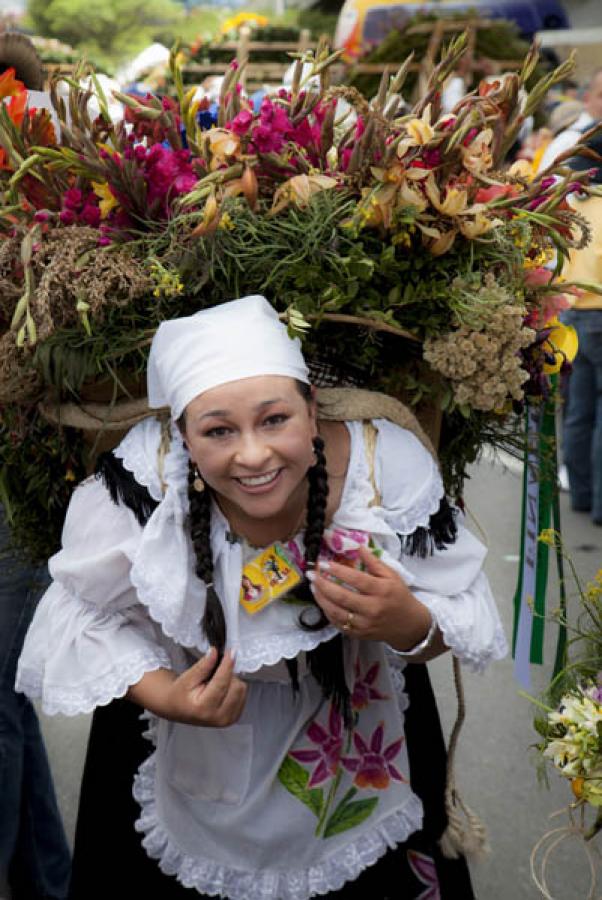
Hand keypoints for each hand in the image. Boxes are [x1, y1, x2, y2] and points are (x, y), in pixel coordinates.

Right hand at [163, 648, 247, 726]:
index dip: (227, 664)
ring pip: (242, 690)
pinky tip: (222, 691)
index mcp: (204, 708)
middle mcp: (218, 717)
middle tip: (214, 674)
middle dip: (228, 674)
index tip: (231, 652)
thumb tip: (215, 652)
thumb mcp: (187, 677)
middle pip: (237, 686)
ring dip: (232, 681)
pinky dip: (234, 688)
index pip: (222, 682)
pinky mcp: (234, 718)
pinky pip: (243, 695)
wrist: (178, 708)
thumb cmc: (180, 694)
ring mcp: (227, 720)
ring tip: (215, 684)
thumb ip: (203, 665)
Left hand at [308, 546, 432, 648]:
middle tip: (311, 575)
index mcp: (381, 591)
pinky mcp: (359, 634)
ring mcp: (365, 624)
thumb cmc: (400, 597)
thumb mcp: (392, 576)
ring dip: (321, 599)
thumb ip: (374, 562)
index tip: (324, 563)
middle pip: (342, 597)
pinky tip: (322, 602)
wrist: (409, 625)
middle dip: (323, 584)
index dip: (338, 571)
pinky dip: (327, 612)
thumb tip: (357, 547)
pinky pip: (338, 624)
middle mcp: (372, 608)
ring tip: (313, 587)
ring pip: (337, 612)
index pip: (356, 579)